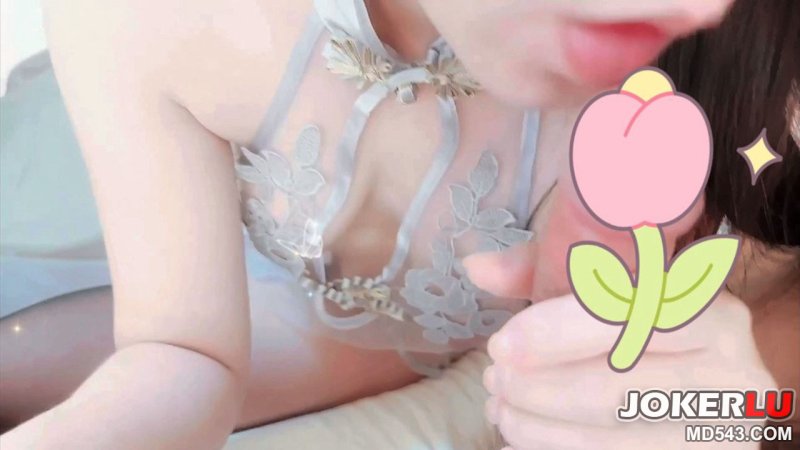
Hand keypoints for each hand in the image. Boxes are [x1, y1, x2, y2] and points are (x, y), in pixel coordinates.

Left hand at [463, 182, 773, 448]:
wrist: (710, 389)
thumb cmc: (647, 330)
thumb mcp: (608, 289)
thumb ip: (542, 273)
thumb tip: (476, 267)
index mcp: (712, 312)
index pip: (631, 319)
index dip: (558, 333)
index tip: (502, 345)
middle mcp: (732, 373)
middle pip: (618, 389)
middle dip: (538, 389)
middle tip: (494, 381)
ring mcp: (720, 430)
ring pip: (614, 438)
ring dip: (541, 429)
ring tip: (500, 412)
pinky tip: (525, 439)